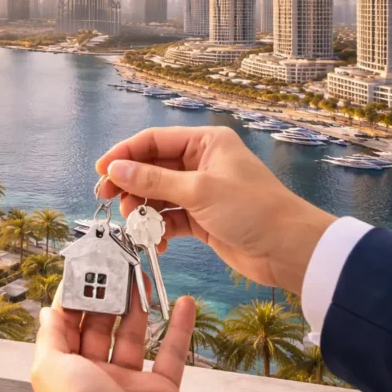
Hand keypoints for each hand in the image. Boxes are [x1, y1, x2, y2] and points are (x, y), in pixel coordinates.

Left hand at [31, 284, 194, 391]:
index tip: (83, 271)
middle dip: (108, 297)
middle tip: (115, 268)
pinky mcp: (160, 389)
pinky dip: (180, 329)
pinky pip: (172, 354)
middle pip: (102, 327)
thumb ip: (50, 336)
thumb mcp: (50, 367)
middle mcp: (97, 374)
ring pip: (135, 335)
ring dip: (139, 306)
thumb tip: (47, 311)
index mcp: (67, 370)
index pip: (69, 326)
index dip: (75, 298)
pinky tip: (185, 303)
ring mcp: (129, 381)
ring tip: (143, 277)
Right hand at [96, 126, 335, 294]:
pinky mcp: (202, 219)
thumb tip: (114, 170)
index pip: (154, 141)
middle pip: (152, 168)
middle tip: (106, 200)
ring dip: (142, 210)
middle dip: (129, 185)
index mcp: (205, 143)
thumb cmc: (253, 210)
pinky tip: (154, 242)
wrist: (290, 250)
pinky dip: (158, 229)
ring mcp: (201, 191)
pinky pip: (169, 218)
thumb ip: (153, 181)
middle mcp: (201, 163)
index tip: (101, 172)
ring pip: (158, 195)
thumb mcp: (199, 191)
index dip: (124, 154)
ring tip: (133, 225)